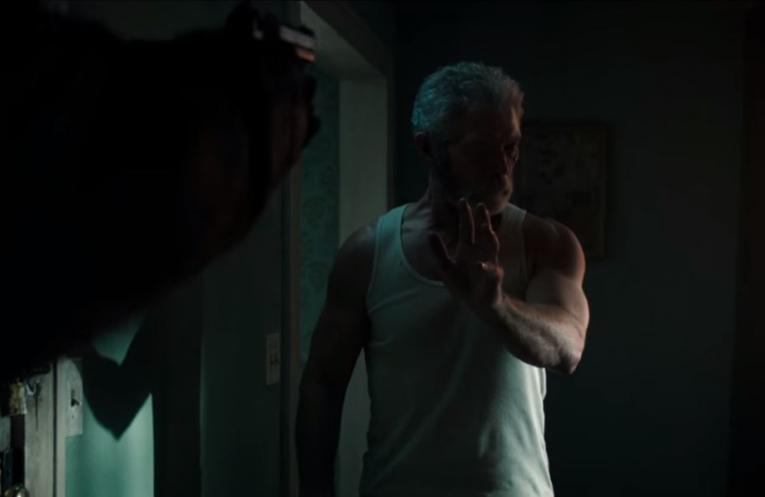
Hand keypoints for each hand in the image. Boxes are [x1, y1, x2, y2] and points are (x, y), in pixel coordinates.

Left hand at [428, 198, 503, 317]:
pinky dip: (487, 269)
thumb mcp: (446, 268)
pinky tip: (480, 265)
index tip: (463, 200)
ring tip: (487, 228)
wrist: (479, 304)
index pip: (468, 228)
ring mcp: (489, 265)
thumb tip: (429, 233)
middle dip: (482, 220)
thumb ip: (438, 252)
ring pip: (491, 249)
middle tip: (481, 205)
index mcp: (468, 249)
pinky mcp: (493, 280)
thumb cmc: (464, 284)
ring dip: (490, 239)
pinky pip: (492, 273)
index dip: (466, 215)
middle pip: (483, 233)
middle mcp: (481, 253)